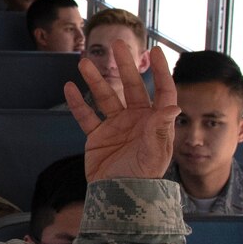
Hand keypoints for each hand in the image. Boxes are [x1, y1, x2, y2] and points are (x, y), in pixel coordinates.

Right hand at [64, 46, 178, 182]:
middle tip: (117, 44)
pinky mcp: (98, 137)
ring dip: (95, 80)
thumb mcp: (154, 153)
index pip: (162, 92)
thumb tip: (172, 105)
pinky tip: (70, 88)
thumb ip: (160, 128)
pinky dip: (78, 103)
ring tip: (84, 62)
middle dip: (125, 66)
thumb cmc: (142, 177)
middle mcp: (137, 120)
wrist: (119, 198)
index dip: (160, 71)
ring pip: (105, 97)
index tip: (156, 51)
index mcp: (156, 122)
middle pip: (131, 87)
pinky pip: (86, 116)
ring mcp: (116, 127)